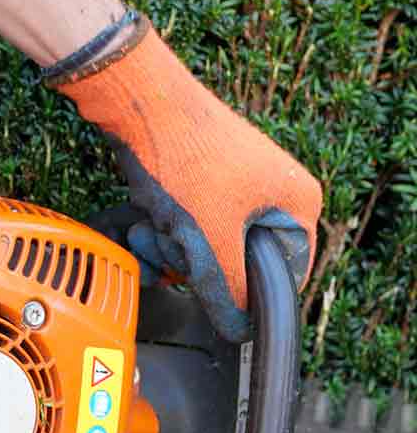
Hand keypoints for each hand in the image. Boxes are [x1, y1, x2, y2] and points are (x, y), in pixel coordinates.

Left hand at [51, 17, 321, 340]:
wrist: (136, 102)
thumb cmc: (184, 157)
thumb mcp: (209, 240)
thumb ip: (228, 291)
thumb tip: (239, 329)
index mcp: (296, 202)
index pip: (286, 274)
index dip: (248, 294)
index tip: (217, 299)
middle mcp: (273, 191)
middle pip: (237, 263)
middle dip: (195, 263)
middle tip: (177, 244)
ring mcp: (234, 184)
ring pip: (203, 248)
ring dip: (170, 247)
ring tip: (155, 225)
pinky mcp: (199, 180)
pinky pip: (183, 226)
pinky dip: (160, 227)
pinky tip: (144, 216)